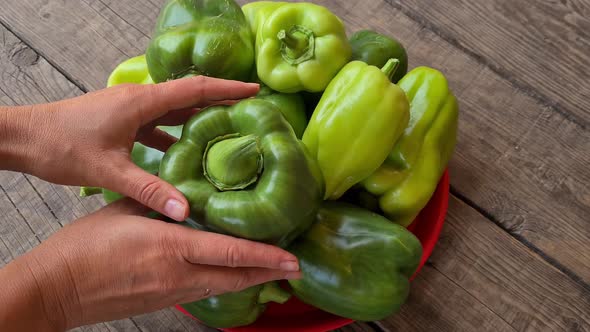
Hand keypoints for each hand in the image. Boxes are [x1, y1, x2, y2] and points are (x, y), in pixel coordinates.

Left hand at [0, 76, 258, 220]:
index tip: (255, 89)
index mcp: (142, 102)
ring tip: (226, 130)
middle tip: (250, 111)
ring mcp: (130, 109)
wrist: (23, 138)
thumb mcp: (108, 170)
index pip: (194, 89)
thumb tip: (185, 211)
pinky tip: (185, 153)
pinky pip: (157, 123)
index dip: (227, 88)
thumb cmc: (61, 146)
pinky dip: (175, 133)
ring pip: (173, 109)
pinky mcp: (121, 120)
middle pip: (189, 96)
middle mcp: (139, 99)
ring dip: (199, 117)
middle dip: (220, 100)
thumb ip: (149, 190)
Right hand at [0, 199, 300, 330]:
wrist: (57, 290)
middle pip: (236, 277)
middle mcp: (178, 275)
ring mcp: (172, 293)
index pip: (229, 253)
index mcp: (170, 247)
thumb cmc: (84, 247)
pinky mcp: (163, 301)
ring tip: (271, 269)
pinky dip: (225, 284)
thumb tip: (186, 195)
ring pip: (223, 287)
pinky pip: (204, 292)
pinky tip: (232, 275)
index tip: (291, 259)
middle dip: (268, 273)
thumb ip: (160, 203)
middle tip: (294, 268)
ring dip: (250, 279)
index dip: (265, 257)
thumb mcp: (124, 211)